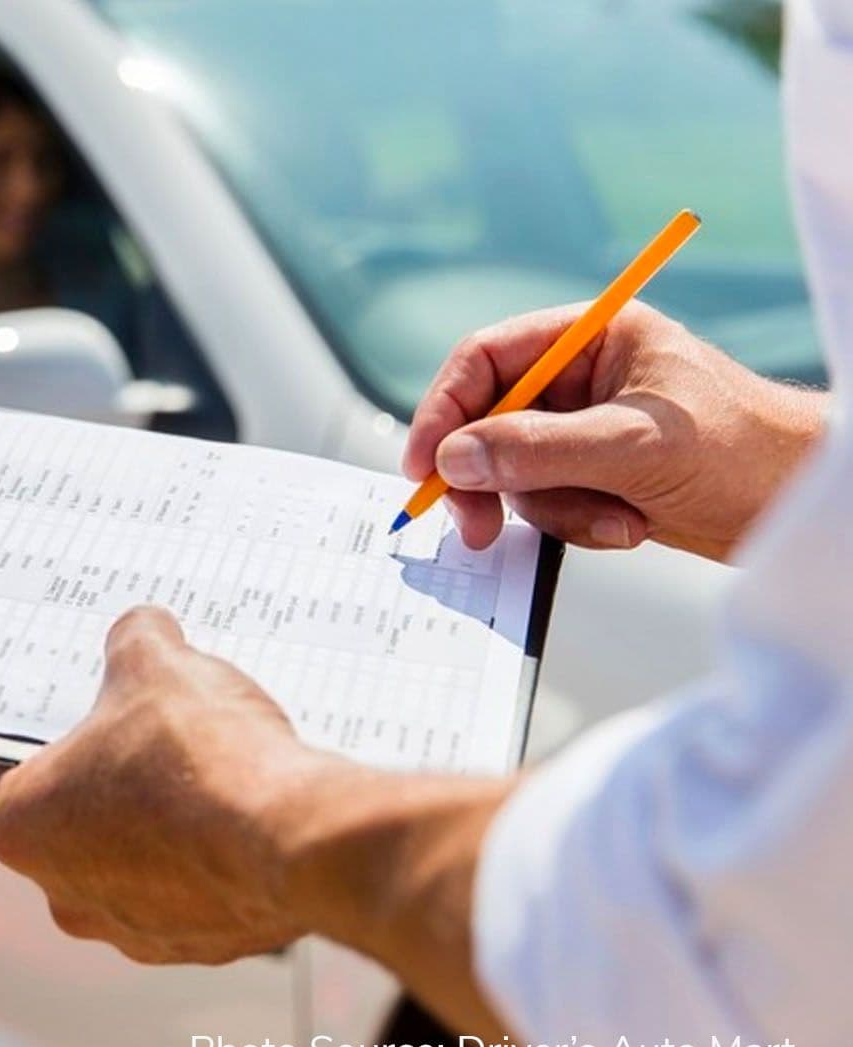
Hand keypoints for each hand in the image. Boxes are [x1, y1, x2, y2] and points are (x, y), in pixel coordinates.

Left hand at [0, 607, 333, 964]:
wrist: (290, 837)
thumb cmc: (200, 755)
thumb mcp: (156, 662)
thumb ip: (134, 640)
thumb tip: (143, 631)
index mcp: (23, 825)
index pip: (12, 765)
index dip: (50, 727)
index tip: (83, 707)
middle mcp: (63, 892)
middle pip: (75, 817)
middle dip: (111, 776)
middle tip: (152, 732)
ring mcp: (130, 929)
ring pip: (135, 861)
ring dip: (162, 824)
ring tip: (209, 773)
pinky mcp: (196, 947)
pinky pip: (193, 892)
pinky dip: (211, 860)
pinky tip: (241, 817)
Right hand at [403, 303, 825, 559]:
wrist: (804, 504)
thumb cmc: (746, 450)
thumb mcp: (634, 446)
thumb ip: (538, 449)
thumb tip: (456, 458)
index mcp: (594, 338)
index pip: (487, 359)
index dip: (445, 410)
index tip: (426, 465)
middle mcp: (583, 377)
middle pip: (489, 420)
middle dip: (491, 476)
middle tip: (476, 525)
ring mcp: (587, 428)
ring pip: (515, 471)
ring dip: (554, 508)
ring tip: (615, 519)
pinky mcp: (596, 475)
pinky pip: (547, 502)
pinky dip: (578, 523)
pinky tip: (630, 525)